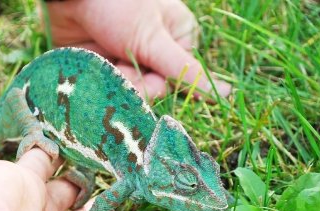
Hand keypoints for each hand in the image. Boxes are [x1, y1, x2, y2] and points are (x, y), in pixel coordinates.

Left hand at [44, 0, 230, 98]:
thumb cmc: (118, 6)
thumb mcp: (154, 38)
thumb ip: (185, 70)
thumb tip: (226, 94)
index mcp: (177, 39)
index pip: (177, 81)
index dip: (160, 83)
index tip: (146, 72)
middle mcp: (154, 53)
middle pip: (152, 90)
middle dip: (135, 83)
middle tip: (119, 65)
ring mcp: (127, 60)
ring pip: (129, 93)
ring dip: (115, 82)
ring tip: (103, 62)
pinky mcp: (103, 69)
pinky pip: (107, 90)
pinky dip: (100, 84)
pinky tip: (93, 70)